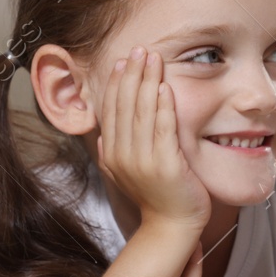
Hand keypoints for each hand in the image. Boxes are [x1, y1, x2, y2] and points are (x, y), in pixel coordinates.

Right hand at [95, 47, 209, 230]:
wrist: (172, 226)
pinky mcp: (166, 165)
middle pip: (124, 106)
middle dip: (131, 74)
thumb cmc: (156, 196)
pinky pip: (162, 129)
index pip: (111, 111)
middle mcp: (122, 156)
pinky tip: (164, 87)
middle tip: (139, 50)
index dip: (115, 83)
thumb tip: (104, 132)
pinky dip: (162, 106)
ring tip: (153, 58)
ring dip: (147, 81)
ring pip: (142, 112)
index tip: (122, 61)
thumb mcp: (126, 172)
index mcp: (112, 155)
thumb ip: (114, 150)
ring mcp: (143, 161)